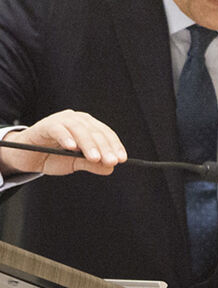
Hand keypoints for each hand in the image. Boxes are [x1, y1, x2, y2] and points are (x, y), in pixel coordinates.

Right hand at [0, 109, 127, 175]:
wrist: (26, 156)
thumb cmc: (52, 155)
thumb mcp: (74, 162)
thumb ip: (91, 164)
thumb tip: (110, 168)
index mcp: (88, 126)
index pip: (105, 134)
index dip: (114, 146)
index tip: (121, 159)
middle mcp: (77, 120)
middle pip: (95, 131)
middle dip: (105, 147)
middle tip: (111, 161)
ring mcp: (61, 120)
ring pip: (79, 129)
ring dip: (88, 144)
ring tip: (94, 158)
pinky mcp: (45, 125)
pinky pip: (58, 129)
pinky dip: (66, 138)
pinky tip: (72, 148)